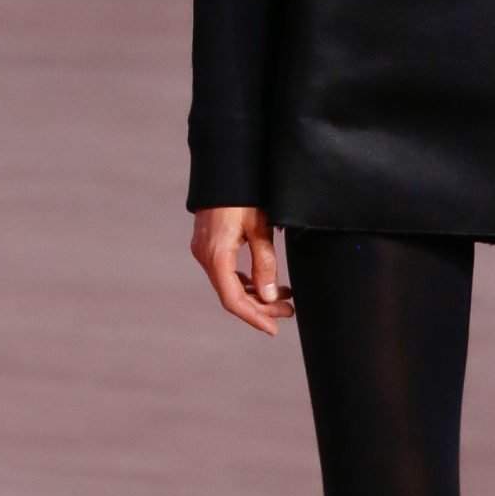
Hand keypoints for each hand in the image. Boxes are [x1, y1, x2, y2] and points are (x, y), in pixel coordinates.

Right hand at [191, 204, 294, 336]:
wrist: (223, 166)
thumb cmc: (243, 193)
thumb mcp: (259, 227)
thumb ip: (264, 263)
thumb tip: (270, 296)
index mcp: (216, 255)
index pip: (233, 300)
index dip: (254, 317)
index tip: (273, 329)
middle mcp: (205, 256)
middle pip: (232, 295)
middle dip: (261, 307)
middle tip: (290, 310)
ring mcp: (204, 250)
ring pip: (229, 284)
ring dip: (255, 294)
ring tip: (285, 297)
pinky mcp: (209, 244)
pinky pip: (226, 271)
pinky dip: (245, 281)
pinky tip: (264, 283)